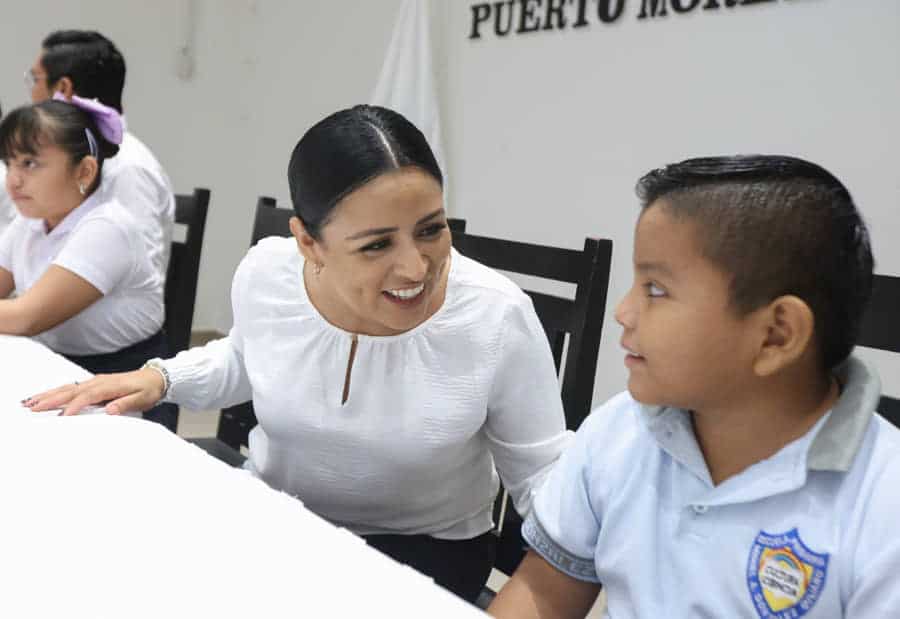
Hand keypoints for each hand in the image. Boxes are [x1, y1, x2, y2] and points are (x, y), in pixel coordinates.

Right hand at [24, 368, 166, 415]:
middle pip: (70, 391)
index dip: (75, 407)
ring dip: (49, 395)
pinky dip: (56, 392)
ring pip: (67, 388)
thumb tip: (111, 410)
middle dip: (51, 399)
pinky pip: (70, 388)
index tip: (63, 417)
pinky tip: (44, 398)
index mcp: (109, 386)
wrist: (155, 377)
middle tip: (34, 408)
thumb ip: (126, 404)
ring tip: (31, 403)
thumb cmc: (148, 389)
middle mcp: (98, 382)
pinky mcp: (92, 384)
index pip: (87, 397)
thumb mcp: (142, 398)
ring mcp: (94, 382)